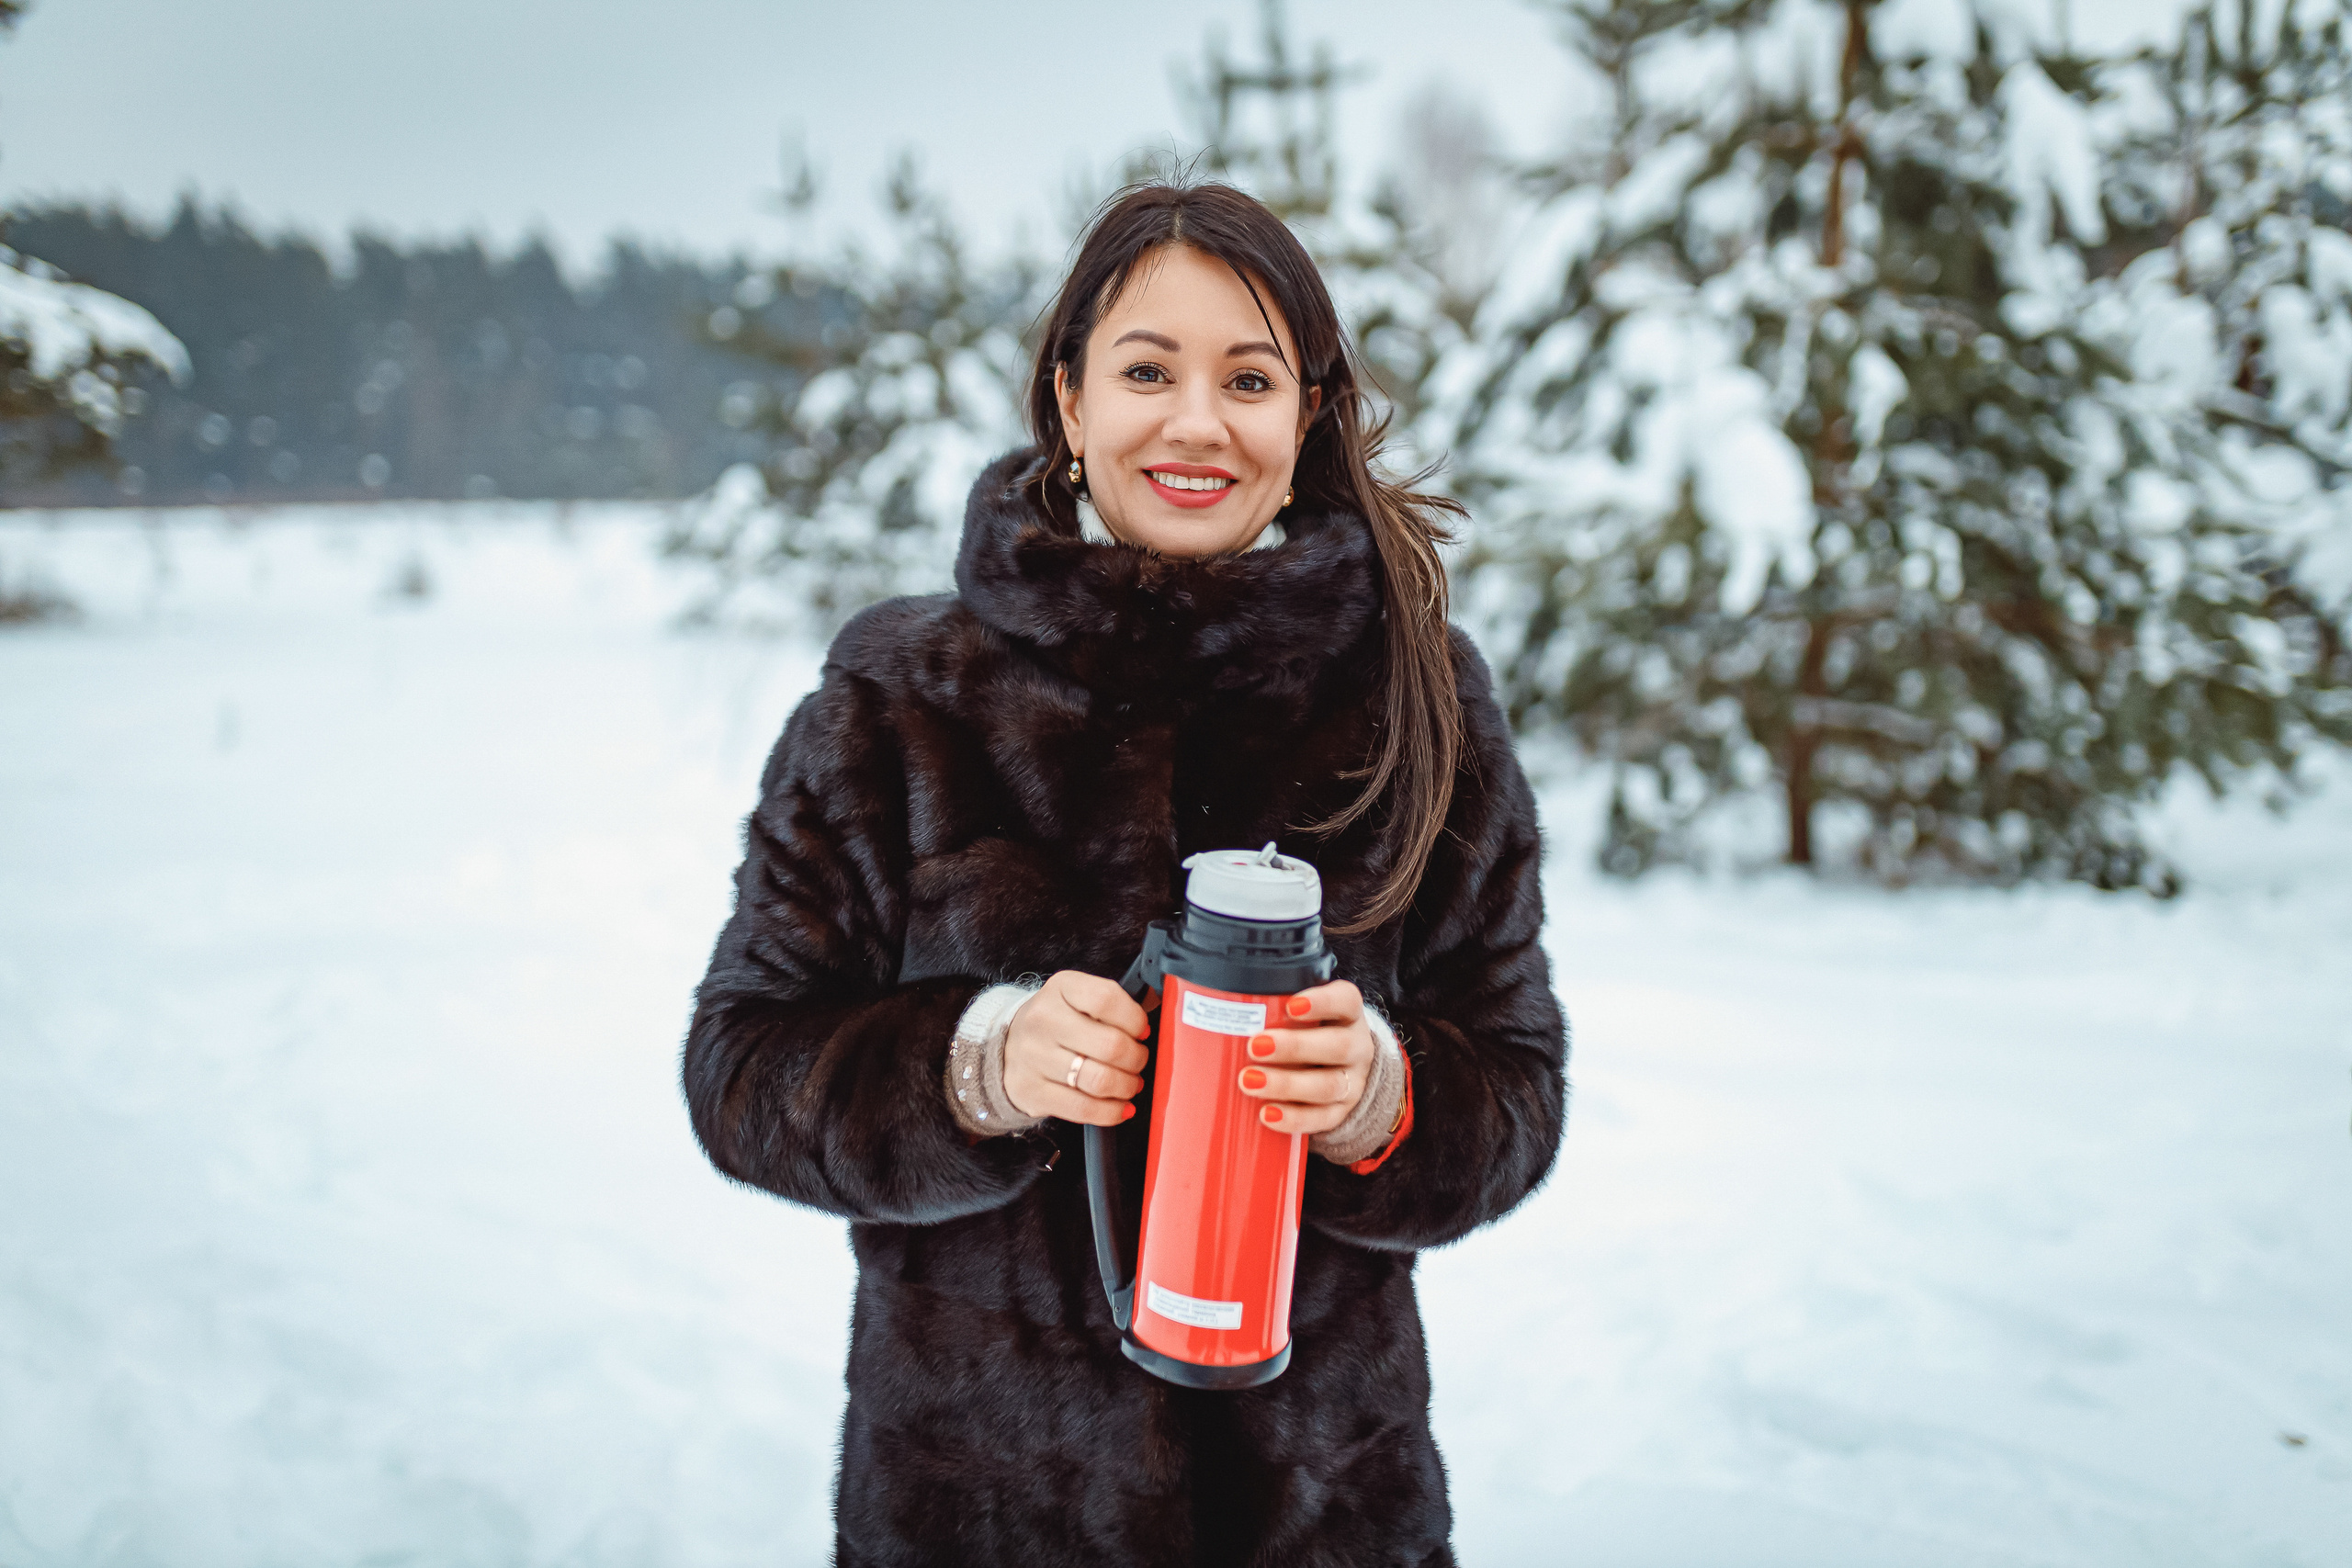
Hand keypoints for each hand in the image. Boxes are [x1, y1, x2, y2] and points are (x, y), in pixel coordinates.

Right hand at [1003, 971, 1153, 1126]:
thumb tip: (1158, 1009)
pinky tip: (1121, 1107)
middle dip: (1137, 1059)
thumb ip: (1116, 1004)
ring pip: (1100, 1081)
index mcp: (1061, 988)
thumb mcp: (1079, 998)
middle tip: (1138, 1062)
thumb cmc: (1057, 1022)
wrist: (1006, 1046)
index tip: (1142, 1031)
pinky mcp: (1032, 1091)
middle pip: (1111, 1046)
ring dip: (1127, 1087)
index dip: (1135, 1019)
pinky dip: (1111, 1112)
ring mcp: (1034, 1057)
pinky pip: (1083, 1109)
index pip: (1107, 999)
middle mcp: (1043, 1019)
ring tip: (1130, 1084)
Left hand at [1237, 979, 1374, 1134]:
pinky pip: (1321, 1119)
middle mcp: (1357, 1047)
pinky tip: (1267, 1114)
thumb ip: (1271, 1009)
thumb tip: (1206, 1001)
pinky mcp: (1341, 1112)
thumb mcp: (1301, 1017)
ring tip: (1249, 1081)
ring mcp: (1352, 1082)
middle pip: (1337, 1046)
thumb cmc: (1308, 1035)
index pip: (1346, 1000)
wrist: (1340, 1073)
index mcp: (1348, 1015)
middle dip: (1295, 1047)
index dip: (1323, 1002)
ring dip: (1287, 1084)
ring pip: (1328, 1085)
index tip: (1291, 1005)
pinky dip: (1293, 1118)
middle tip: (1254, 1046)